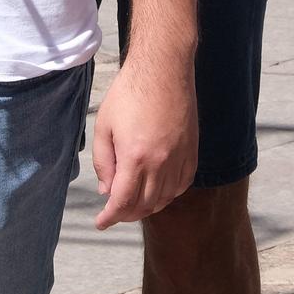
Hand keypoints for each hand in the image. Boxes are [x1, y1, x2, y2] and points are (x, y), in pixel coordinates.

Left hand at [92, 54, 197, 228]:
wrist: (163, 70)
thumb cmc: (129, 93)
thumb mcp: (104, 126)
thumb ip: (103, 162)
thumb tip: (107, 190)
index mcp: (135, 157)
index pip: (122, 201)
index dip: (110, 217)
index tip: (101, 223)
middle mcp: (160, 163)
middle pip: (144, 205)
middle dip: (126, 214)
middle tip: (114, 212)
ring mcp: (179, 158)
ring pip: (164, 199)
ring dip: (147, 207)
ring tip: (133, 205)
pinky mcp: (192, 152)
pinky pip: (181, 185)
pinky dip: (168, 195)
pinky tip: (157, 192)